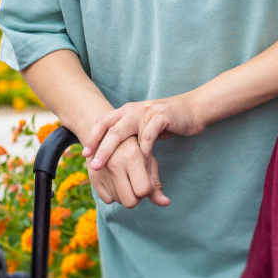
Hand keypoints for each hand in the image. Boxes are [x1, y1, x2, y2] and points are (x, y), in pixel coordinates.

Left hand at [82, 94, 204, 169]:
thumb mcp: (145, 128)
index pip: (103, 122)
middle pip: (111, 129)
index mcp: (127, 111)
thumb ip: (131, 137)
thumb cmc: (168, 122)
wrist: (193, 109)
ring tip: (115, 168)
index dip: (92, 137)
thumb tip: (114, 155)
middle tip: (94, 165)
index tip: (84, 154)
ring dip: (119, 153)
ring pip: (127, 132)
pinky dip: (143, 149)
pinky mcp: (162, 115)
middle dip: (100, 148)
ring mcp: (147, 111)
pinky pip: (148, 134)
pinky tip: (140, 162)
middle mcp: (134, 109)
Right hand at [88, 135, 169, 208]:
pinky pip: (107, 200)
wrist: (108, 133)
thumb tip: (166, 203)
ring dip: (125, 194)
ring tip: (126, 178)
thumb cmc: (134, 147)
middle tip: (137, 183)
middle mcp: (114, 164)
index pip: (143, 190)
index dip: (148, 188)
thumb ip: (156, 183)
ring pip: (119, 201)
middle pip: (130, 202)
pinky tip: (115, 180)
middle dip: (137, 197)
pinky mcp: (92, 177)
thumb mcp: (148, 160)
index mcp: (132, 156)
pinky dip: (113, 194)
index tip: (147, 179)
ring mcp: (101, 172)